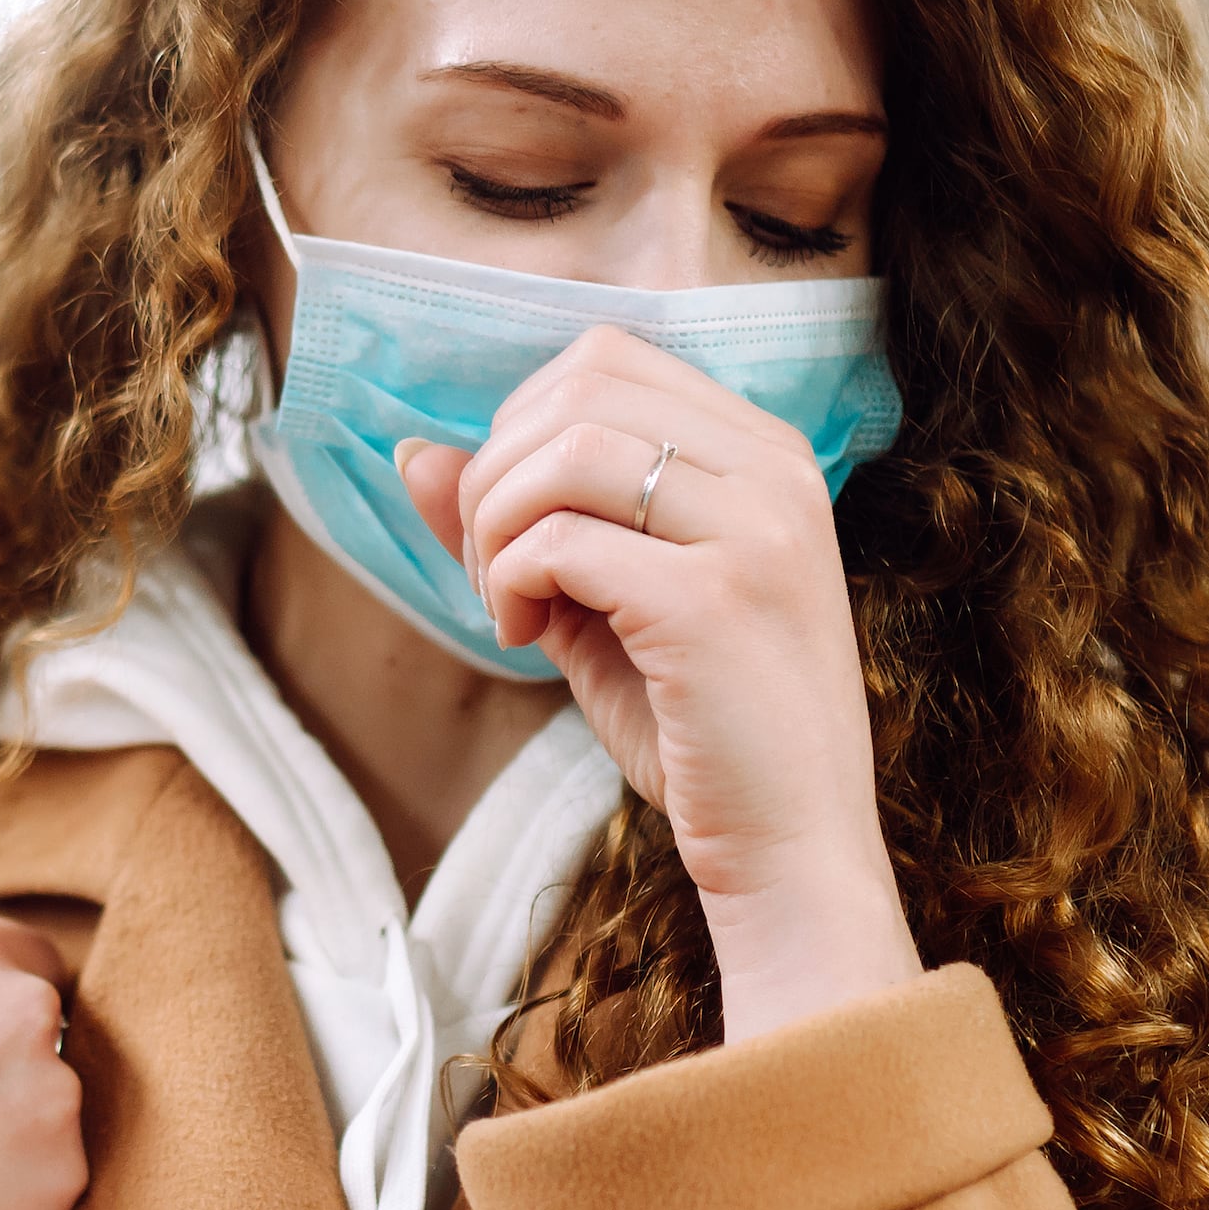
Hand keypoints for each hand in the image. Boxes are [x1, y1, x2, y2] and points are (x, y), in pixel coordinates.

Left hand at [397, 324, 921, 1037]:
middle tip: (495, 570)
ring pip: (564, 451)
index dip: (524, 426)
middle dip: (497, 473)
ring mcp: (754, 530)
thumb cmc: (702, 731)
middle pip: (576, 390)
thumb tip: (415, 453)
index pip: (607, 359)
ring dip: (497, 525)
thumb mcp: (602, 604)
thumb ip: (522, 522)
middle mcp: (775, 471)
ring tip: (508, 605)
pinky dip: (511, 581)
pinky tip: (525, 638)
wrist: (793, 849)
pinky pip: (561, 540)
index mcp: (765, 453)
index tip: (513, 521)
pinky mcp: (714, 600)